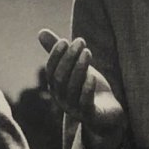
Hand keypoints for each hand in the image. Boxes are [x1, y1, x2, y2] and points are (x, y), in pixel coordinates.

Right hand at [38, 29, 125, 148]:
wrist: (108, 112)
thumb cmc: (89, 87)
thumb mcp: (76, 67)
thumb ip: (60, 52)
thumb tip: (40, 32)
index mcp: (56, 88)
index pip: (51, 71)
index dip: (56, 56)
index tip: (65, 40)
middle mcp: (62, 100)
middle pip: (60, 79)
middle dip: (69, 58)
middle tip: (80, 42)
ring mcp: (75, 109)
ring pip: (72, 89)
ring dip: (79, 69)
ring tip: (88, 52)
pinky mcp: (90, 116)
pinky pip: (85, 104)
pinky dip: (87, 90)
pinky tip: (92, 76)